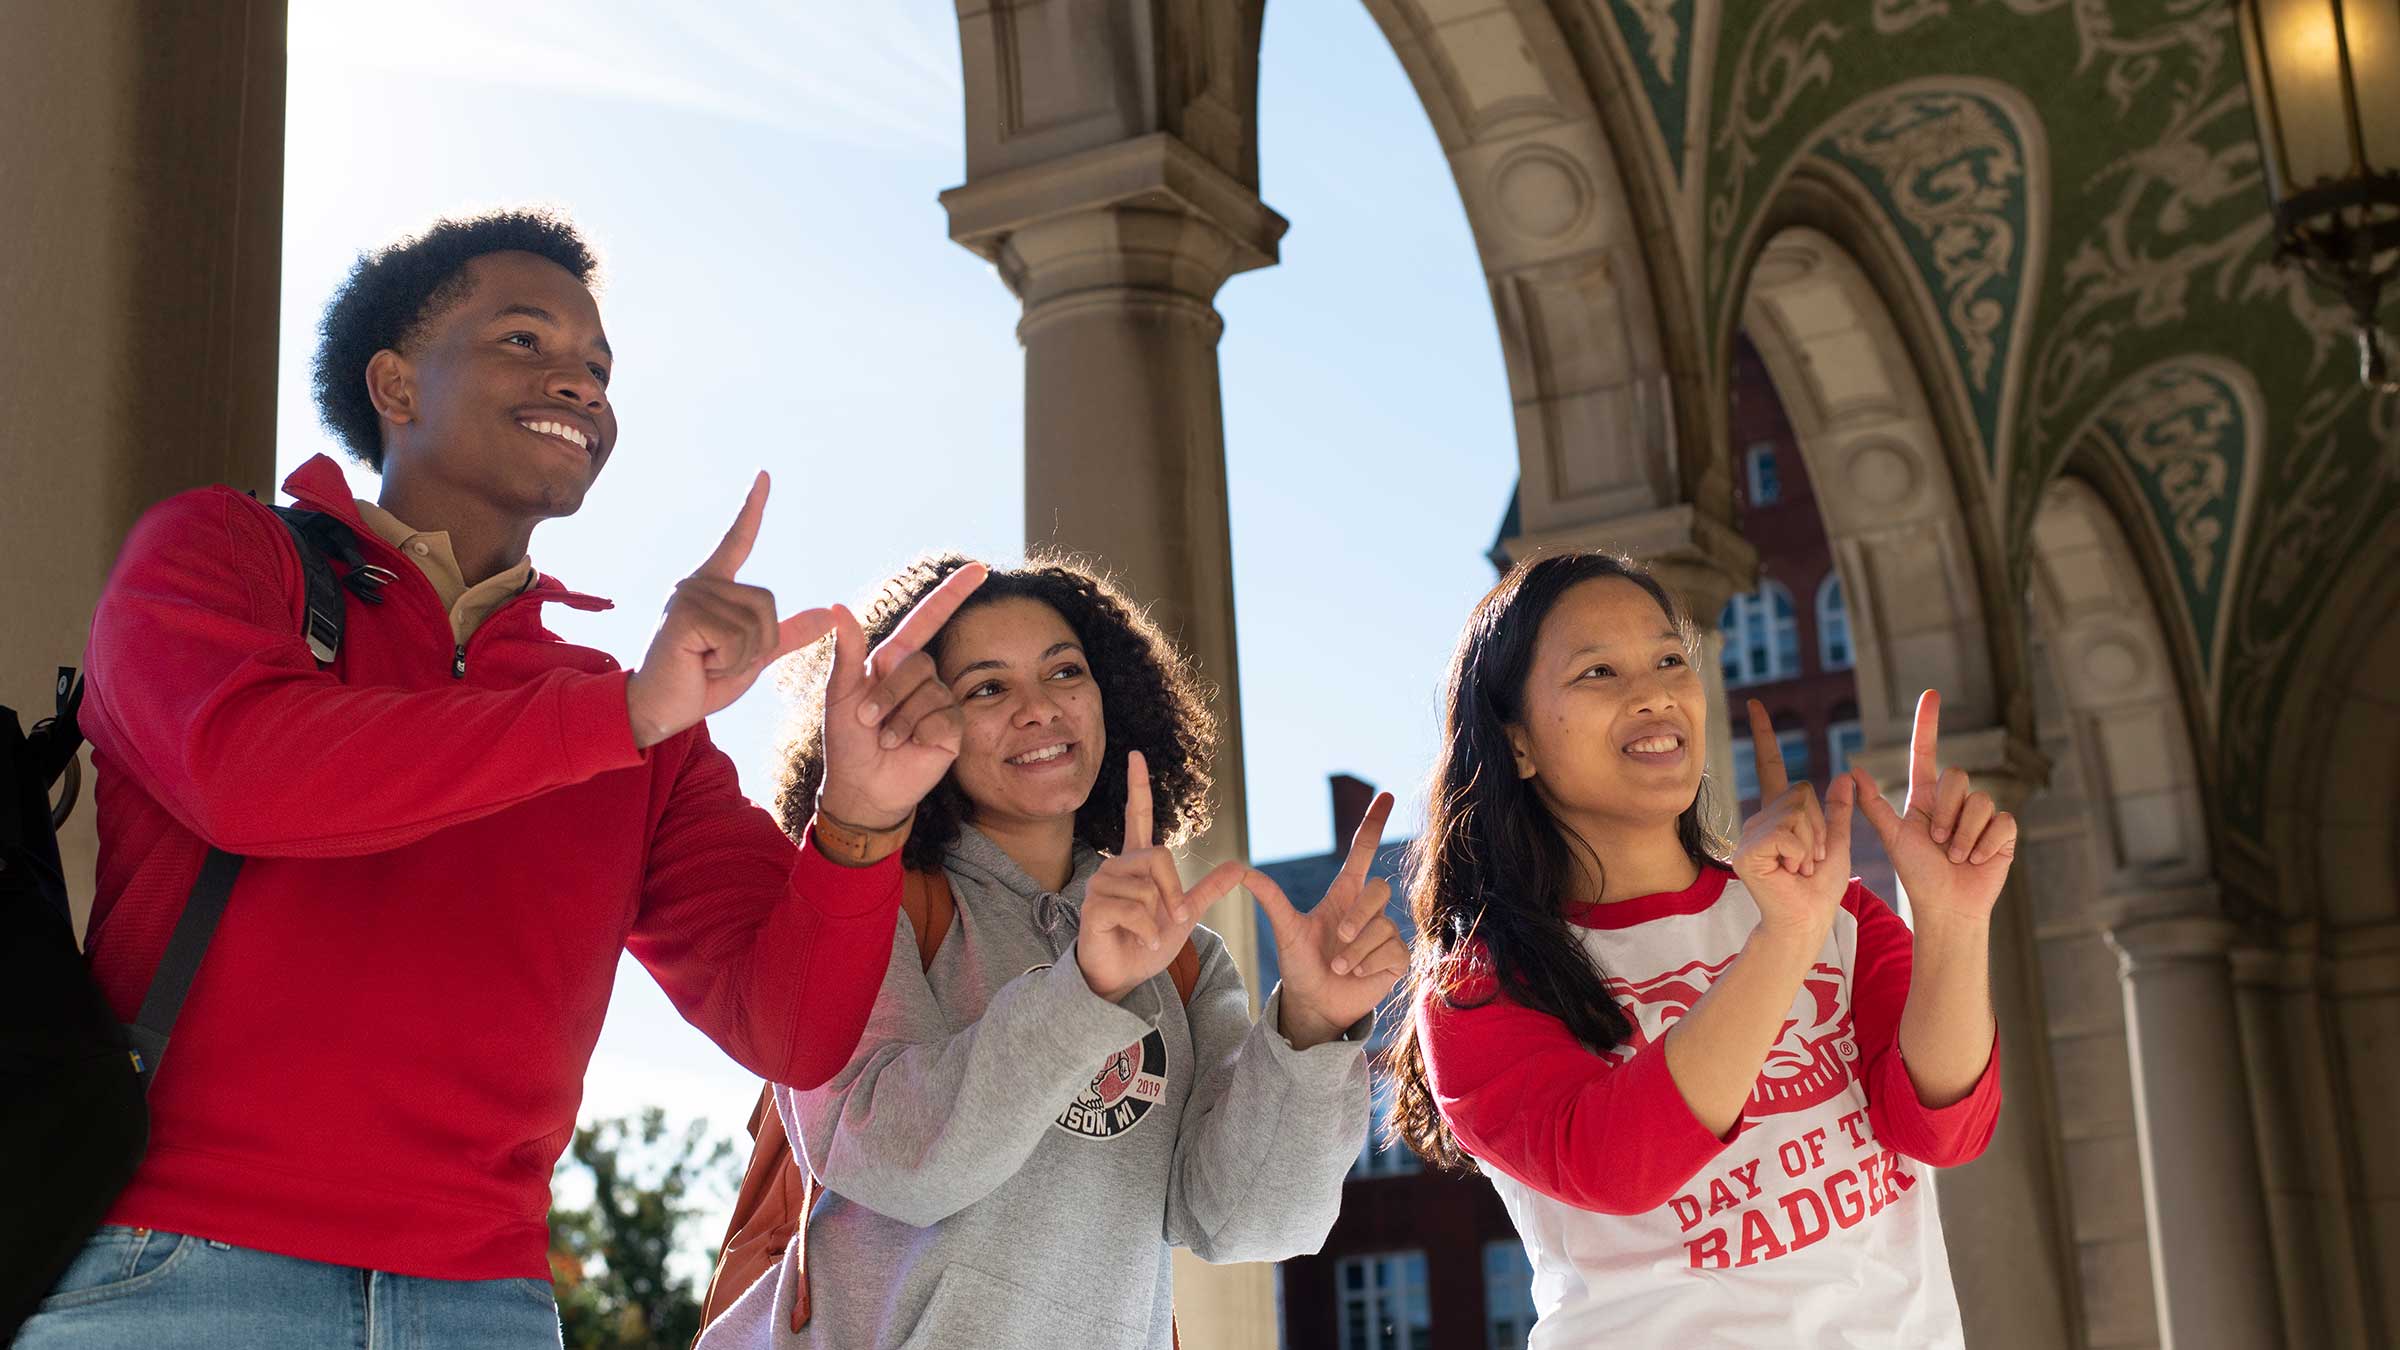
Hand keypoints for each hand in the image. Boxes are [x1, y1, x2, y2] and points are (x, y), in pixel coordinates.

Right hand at [626, 473, 837, 749]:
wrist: (660, 711)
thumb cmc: (702, 681)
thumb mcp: (753, 657)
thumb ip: (787, 635)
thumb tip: (828, 615)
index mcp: (713, 586)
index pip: (738, 540)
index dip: (752, 508)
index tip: (764, 476)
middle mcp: (698, 582)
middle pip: (767, 603)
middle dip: (758, 645)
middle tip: (719, 659)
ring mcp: (690, 594)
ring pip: (756, 624)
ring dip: (741, 658)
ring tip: (706, 662)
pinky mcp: (685, 614)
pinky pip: (738, 639)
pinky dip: (728, 663)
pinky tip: (699, 664)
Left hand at [815, 563, 989, 827]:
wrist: (861, 786)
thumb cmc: (847, 740)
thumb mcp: (839, 694)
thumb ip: (846, 651)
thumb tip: (838, 606)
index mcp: (893, 662)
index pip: (928, 619)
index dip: (953, 594)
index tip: (979, 569)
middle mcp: (920, 678)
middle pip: (918, 663)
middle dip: (888, 693)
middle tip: (867, 720)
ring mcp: (939, 703)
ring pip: (930, 692)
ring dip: (900, 719)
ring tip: (887, 739)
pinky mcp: (952, 729)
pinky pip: (943, 718)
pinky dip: (920, 733)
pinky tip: (910, 746)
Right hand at [1078, 751, 1245, 1001]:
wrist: (1122, 977)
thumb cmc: (1147, 944)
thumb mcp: (1185, 916)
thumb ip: (1208, 891)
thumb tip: (1240, 866)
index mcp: (1137, 863)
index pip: (1136, 815)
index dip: (1138, 785)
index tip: (1136, 755)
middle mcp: (1116, 866)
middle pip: (1158, 857)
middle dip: (1173, 892)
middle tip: (1173, 919)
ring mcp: (1101, 885)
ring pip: (1147, 887)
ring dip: (1158, 918)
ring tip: (1147, 933)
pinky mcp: (1093, 906)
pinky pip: (1134, 909)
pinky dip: (1146, 931)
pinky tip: (1138, 940)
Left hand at [1248, 791, 1409, 1049]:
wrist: (1314, 1004)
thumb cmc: (1301, 965)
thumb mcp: (1285, 930)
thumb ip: (1269, 898)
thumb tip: (1240, 870)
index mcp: (1343, 895)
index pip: (1363, 852)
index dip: (1373, 823)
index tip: (1384, 794)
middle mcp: (1366, 910)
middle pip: (1379, 888)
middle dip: (1358, 914)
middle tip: (1337, 938)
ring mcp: (1384, 932)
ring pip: (1383, 925)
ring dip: (1355, 949)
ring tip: (1337, 967)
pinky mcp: (1396, 957)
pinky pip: (1392, 949)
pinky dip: (1368, 962)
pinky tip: (1356, 974)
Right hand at [1731, 700, 1855, 938]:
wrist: (1808, 922)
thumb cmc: (1820, 890)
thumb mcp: (1838, 844)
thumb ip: (1839, 812)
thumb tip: (1845, 776)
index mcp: (1779, 814)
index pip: (1771, 767)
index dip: (1765, 735)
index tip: (1756, 704)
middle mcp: (1759, 819)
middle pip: (1802, 793)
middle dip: (1821, 828)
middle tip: (1811, 860)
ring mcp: (1749, 834)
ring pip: (1797, 813)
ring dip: (1813, 844)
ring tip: (1802, 868)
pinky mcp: (1748, 851)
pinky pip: (1788, 832)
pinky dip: (1801, 853)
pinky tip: (1791, 871)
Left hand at [1850, 690, 2014, 923]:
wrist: (1946, 906)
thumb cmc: (1918, 874)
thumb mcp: (1893, 838)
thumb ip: (1873, 806)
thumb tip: (1852, 771)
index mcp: (1927, 798)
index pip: (1927, 752)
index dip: (1928, 724)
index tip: (1930, 694)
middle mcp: (1955, 801)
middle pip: (1958, 776)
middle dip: (1947, 812)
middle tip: (1939, 842)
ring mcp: (1981, 815)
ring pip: (1979, 800)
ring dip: (1963, 834)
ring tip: (1956, 856)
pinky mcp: (2004, 831)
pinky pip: (2001, 820)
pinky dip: (1985, 843)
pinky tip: (1978, 859)